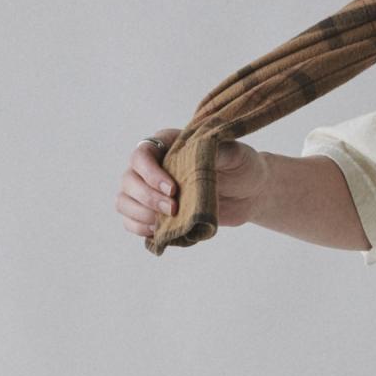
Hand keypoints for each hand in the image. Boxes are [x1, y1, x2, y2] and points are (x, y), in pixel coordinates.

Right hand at [115, 131, 267, 237]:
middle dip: (147, 197)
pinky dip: (139, 229)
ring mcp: (151, 190)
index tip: (173, 190)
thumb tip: (196, 151)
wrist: (250, 192)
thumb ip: (214, 151)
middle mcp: (153, 166)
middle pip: (128, 180)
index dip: (150, 174)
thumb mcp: (234, 154)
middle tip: (173, 209)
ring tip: (165, 222)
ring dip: (140, 214)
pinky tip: (158, 232)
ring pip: (124, 201)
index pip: (141, 154)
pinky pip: (131, 221)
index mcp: (167, 144)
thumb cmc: (242, 166)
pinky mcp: (156, 212)